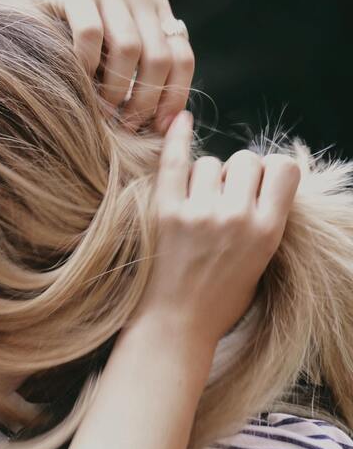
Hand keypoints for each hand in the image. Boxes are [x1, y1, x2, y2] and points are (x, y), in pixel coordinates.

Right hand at [52, 0, 193, 132]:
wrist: (27, 3)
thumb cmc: (69, 32)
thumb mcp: (115, 43)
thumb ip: (139, 64)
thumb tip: (163, 118)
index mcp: (155, 10)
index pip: (182, 56)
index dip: (174, 96)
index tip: (158, 126)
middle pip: (159, 58)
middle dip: (145, 102)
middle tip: (126, 126)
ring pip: (129, 49)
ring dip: (116, 90)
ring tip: (103, 112)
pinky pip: (90, 33)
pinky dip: (86, 64)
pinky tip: (78, 79)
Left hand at [132, 110, 300, 346]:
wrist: (174, 327)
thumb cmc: (218, 302)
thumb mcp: (261, 264)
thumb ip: (266, 221)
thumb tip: (265, 180)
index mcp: (267, 231)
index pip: (283, 168)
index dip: (270, 172)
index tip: (256, 187)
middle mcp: (236, 217)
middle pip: (245, 160)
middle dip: (236, 174)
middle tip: (221, 203)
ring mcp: (199, 214)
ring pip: (209, 162)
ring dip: (204, 177)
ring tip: (195, 207)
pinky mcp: (164, 215)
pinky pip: (173, 163)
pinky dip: (176, 139)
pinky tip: (180, 121)